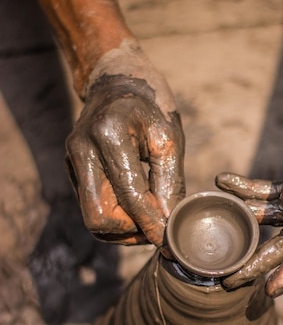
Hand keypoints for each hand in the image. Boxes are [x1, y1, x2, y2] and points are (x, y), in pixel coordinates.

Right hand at [65, 47, 184, 248]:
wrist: (116, 82)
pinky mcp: (72, 168)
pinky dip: (114, 217)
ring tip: (147, 219)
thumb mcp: (169, 140)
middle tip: (155, 227)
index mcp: (110, 135)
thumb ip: (169, 184)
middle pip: (99, 217)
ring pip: (92, 218)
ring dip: (121, 229)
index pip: (130, 196)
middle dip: (130, 231)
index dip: (151, 224)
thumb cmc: (150, 108)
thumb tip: (166, 224)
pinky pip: (90, 207)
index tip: (169, 241)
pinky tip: (134, 208)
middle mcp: (83, 149)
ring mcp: (72, 160)